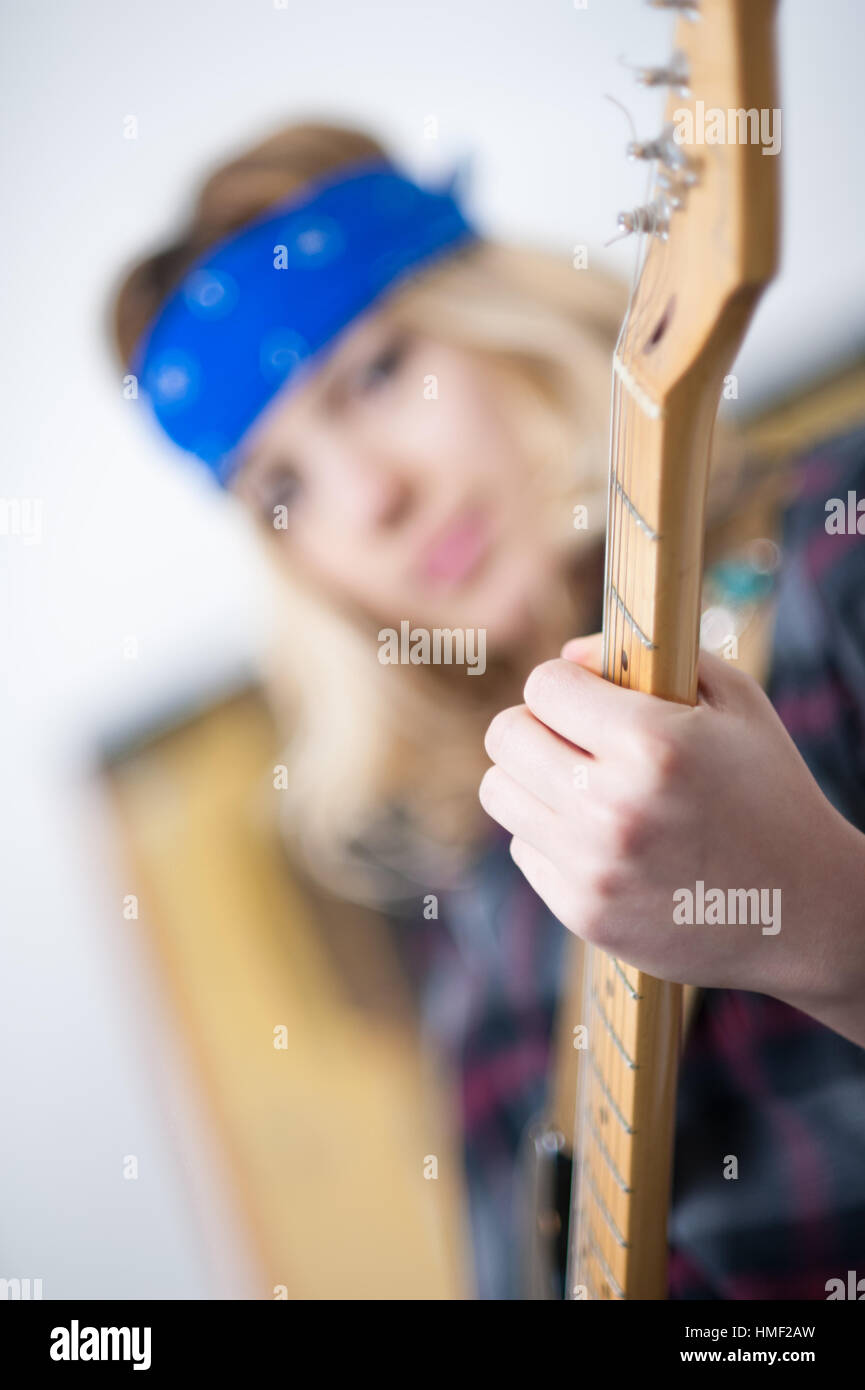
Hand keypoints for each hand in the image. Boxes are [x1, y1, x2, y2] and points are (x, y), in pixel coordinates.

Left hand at [479, 633, 864, 1046]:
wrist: (805, 909)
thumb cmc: (769, 789)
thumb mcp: (734, 701)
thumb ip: (650, 659)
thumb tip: (568, 656)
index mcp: (651, 743)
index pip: (543, 685)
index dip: (565, 684)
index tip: (587, 697)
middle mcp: (612, 806)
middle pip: (505, 736)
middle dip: (536, 725)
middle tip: (572, 737)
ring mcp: (593, 866)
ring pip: (500, 793)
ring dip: (532, 780)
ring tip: (581, 784)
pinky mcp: (583, 912)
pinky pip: (524, 848)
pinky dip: (551, 836)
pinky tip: (602, 838)